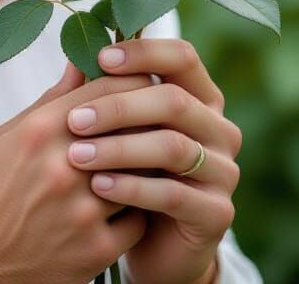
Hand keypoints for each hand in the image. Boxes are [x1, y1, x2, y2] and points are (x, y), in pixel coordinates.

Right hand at [0, 60, 153, 283]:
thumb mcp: (11, 135)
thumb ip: (53, 100)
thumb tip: (81, 64)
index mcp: (40, 130)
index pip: (106, 90)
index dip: (133, 82)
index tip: (143, 84)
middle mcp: (64, 166)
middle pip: (133, 129)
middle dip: (148, 122)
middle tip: (156, 120)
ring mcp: (82, 210)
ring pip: (143, 175)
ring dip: (146, 169)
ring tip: (146, 164)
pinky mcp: (95, 250)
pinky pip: (140, 221)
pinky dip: (138, 211)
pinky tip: (128, 205)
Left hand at [65, 38, 240, 283]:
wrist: (153, 244)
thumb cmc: (128, 171)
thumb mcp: (117, 130)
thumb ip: (102, 95)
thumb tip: (74, 56)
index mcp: (199, 97)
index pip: (182, 57)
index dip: (143, 53)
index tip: (100, 58)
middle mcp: (219, 129)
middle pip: (174, 102)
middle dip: (119, 107)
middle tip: (74, 120)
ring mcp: (224, 171)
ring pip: (172, 147)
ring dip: (119, 148)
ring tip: (77, 155)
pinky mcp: (218, 213)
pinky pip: (173, 193)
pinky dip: (132, 187)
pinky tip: (98, 186)